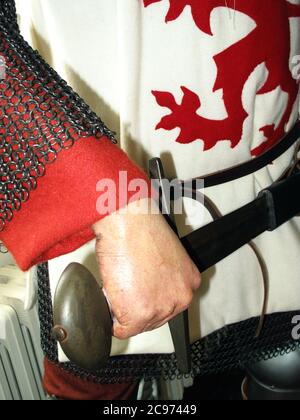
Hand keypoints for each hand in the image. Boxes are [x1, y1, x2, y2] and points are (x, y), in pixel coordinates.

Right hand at [93, 198, 200, 339]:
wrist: (129, 223)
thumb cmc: (142, 229)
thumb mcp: (166, 255)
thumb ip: (163, 277)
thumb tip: (149, 286)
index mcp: (190, 282)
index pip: (168, 304)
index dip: (149, 298)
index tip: (139, 291)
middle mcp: (181, 297)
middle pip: (154, 318)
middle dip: (137, 306)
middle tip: (127, 286)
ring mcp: (162, 308)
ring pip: (137, 324)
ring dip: (123, 309)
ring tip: (121, 283)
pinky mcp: (140, 315)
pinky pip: (121, 329)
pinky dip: (111, 317)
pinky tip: (113, 294)